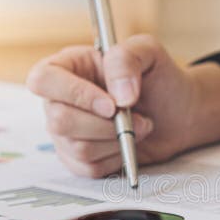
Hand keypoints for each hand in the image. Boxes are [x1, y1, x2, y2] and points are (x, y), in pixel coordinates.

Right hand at [27, 35, 219, 177]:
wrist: (177, 113)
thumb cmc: (159, 79)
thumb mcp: (148, 52)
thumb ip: (126, 59)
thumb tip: (118, 96)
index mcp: (67, 67)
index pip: (43, 80)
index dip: (74, 95)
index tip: (111, 105)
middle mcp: (59, 99)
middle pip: (59, 120)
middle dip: (105, 125)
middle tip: (136, 117)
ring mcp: (65, 131)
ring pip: (76, 147)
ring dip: (116, 141)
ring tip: (138, 127)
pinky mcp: (78, 158)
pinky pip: (88, 168)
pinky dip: (115, 158)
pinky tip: (127, 143)